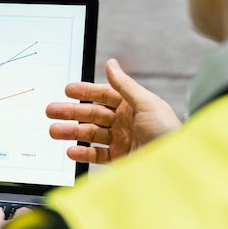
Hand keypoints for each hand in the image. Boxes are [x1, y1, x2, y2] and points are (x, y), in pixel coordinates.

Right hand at [46, 59, 180, 163]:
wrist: (175, 164)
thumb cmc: (168, 132)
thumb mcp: (147, 103)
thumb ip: (125, 85)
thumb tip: (111, 64)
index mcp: (131, 105)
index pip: (103, 95)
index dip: (85, 92)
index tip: (68, 90)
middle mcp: (124, 122)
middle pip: (92, 114)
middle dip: (70, 112)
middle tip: (52, 111)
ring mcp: (120, 140)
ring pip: (90, 134)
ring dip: (71, 132)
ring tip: (54, 132)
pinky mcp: (119, 159)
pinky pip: (96, 154)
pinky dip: (83, 153)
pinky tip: (71, 151)